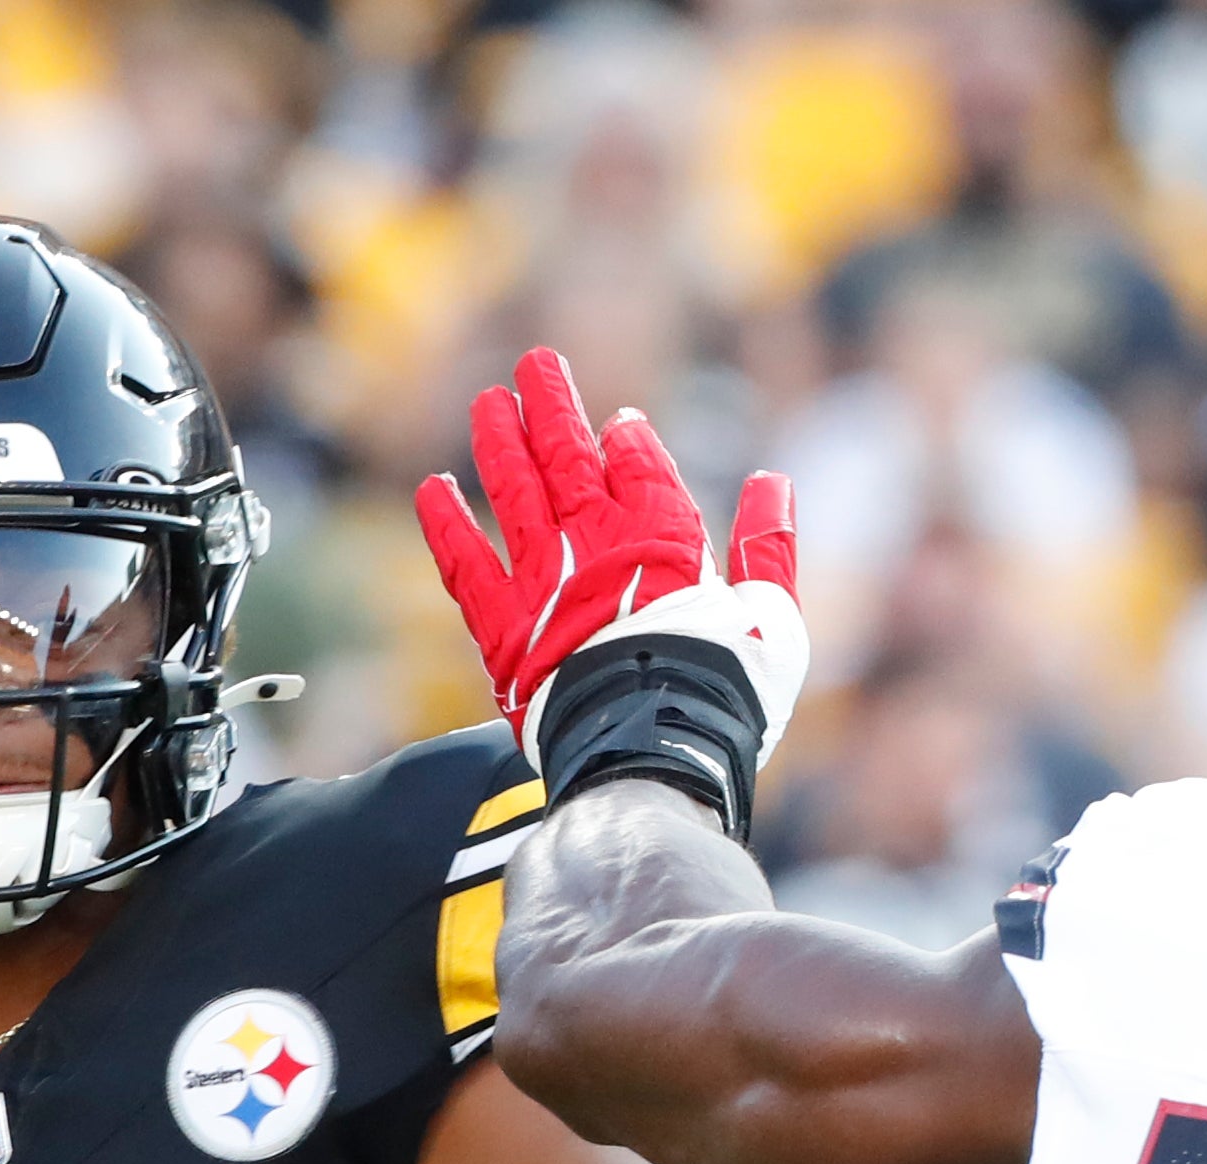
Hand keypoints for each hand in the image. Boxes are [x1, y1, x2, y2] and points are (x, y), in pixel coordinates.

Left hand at [415, 347, 803, 757]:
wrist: (654, 754)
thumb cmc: (725, 695)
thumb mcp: (774, 620)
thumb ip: (769, 549)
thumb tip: (773, 483)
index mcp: (664, 536)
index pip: (639, 464)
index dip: (628, 440)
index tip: (619, 424)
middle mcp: (597, 542)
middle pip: (569, 455)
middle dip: (551, 406)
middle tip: (534, 365)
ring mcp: (544, 580)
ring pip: (515, 491)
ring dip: (499, 442)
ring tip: (488, 403)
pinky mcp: (502, 625)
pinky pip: (464, 564)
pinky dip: (446, 525)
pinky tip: (432, 489)